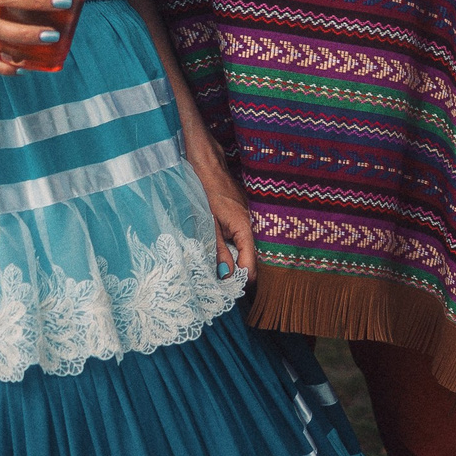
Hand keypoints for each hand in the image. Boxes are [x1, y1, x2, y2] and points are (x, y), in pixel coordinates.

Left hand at [182, 128, 257, 280]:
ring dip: (231, 258)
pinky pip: (238, 235)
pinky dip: (229, 245)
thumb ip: (218, 250)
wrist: (204, 160)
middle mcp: (250, 222)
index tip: (229, 294)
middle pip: (249, 256)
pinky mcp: (238, 211)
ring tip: (216, 272)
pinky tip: (216, 250)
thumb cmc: (203, 189)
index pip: (252, 263)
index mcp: (245, 226)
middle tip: (220, 287)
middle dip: (236, 271)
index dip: (242, 280)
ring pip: (243, 246)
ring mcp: (245, 215)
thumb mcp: (207, 224)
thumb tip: (226, 276)